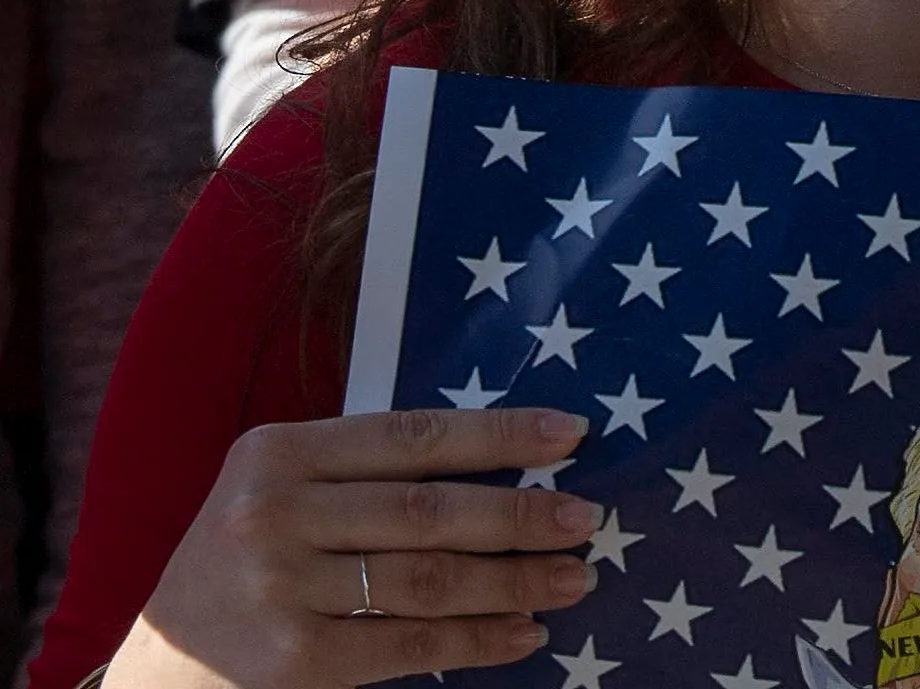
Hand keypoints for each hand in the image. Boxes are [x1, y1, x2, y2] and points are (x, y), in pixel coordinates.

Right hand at [104, 407, 596, 688]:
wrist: (154, 670)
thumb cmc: (242, 563)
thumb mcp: (282, 492)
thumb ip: (366, 472)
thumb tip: (503, 464)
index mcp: (279, 452)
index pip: (412, 436)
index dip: (499, 434)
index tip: (572, 435)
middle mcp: (274, 513)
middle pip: (428, 510)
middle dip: (519, 514)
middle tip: (584, 519)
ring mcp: (281, 590)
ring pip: (427, 580)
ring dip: (512, 582)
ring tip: (571, 579)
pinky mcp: (292, 662)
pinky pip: (405, 646)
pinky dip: (472, 641)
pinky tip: (520, 635)